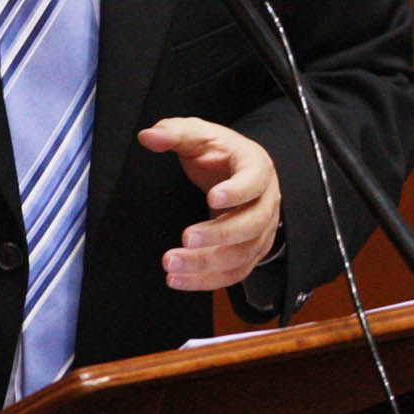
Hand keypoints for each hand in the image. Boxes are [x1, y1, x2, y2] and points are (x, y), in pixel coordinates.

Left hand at [140, 117, 282, 290]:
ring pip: (242, 254)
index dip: (237, 191)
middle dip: (219, 235)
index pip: (254, 181)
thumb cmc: (219, 153)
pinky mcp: (250, 252)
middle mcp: (266, 201)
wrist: (237, 173)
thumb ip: (174, 132)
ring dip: (207, 264)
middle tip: (186, 238)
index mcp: (256, 167)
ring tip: (172, 264)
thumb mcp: (199, 135)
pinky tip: (178, 280)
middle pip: (252, 224)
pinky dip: (207, 281)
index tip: (213, 197)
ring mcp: (262, 230)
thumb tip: (148, 136)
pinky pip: (234, 273)